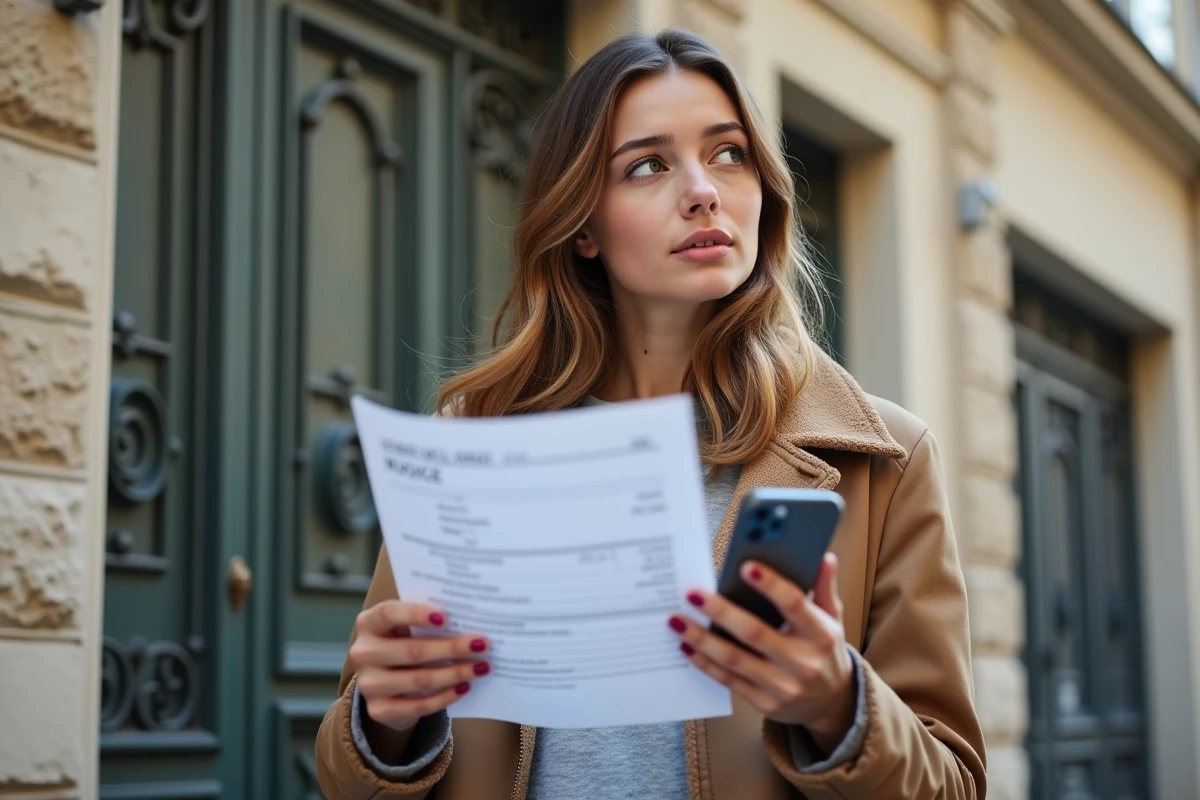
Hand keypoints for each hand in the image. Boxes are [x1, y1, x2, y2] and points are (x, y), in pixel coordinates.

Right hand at [349, 600, 490, 732]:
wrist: (385, 682)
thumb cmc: (403, 642)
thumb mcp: (406, 627)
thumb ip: (428, 622)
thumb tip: (469, 621)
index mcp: (368, 622)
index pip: (388, 613)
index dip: (416, 614)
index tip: (446, 617)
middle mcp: (363, 653)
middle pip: (412, 651)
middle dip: (451, 648)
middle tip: (482, 645)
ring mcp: (368, 684)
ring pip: (418, 680)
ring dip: (455, 674)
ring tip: (481, 667)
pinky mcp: (379, 710)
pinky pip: (418, 706)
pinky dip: (445, 697)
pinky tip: (465, 687)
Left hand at [668, 553, 856, 753]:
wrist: (832, 703)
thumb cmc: (824, 652)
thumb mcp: (833, 619)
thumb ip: (824, 588)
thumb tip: (823, 557)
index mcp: (820, 635)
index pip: (794, 604)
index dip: (770, 585)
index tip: (745, 567)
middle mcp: (802, 662)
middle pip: (754, 633)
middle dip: (720, 611)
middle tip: (692, 593)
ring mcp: (782, 686)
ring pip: (734, 659)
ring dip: (702, 639)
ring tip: (677, 620)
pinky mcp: (765, 703)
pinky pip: (728, 680)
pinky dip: (704, 662)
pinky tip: (686, 646)